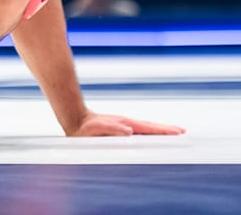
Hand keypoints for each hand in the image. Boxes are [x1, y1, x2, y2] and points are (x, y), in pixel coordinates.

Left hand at [68, 111, 184, 136]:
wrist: (75, 120)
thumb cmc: (86, 127)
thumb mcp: (98, 128)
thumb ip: (113, 128)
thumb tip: (130, 131)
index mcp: (127, 124)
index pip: (150, 128)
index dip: (165, 131)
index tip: (179, 132)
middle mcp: (128, 124)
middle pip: (152, 127)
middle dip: (167, 130)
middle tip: (183, 133)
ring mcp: (125, 126)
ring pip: (147, 129)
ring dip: (160, 132)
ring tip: (173, 134)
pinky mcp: (121, 130)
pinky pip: (140, 133)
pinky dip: (150, 134)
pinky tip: (152, 138)